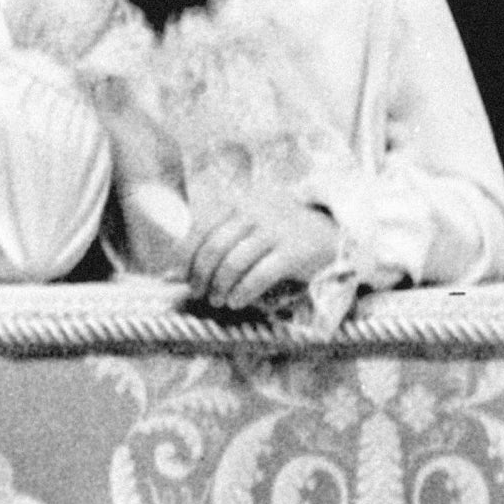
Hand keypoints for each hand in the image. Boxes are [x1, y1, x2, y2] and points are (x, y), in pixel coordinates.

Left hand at [183, 196, 343, 311]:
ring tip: (218, 300)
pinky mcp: (293, 252)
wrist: (332, 233)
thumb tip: (171, 273)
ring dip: (219, 286)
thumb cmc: (281, 233)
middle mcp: (255, 211)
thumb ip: (215, 241)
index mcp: (240, 201)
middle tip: (199, 294)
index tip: (182, 277)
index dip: (186, 255)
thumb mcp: (248, 226)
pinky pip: (259, 275)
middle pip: (214, 247)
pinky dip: (242, 292)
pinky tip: (237, 301)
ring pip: (233, 262)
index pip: (201, 226)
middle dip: (201, 275)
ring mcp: (275, 230)